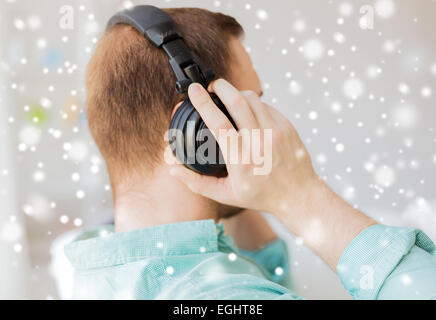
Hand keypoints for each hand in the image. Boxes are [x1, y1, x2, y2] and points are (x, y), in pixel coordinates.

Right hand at [170, 79, 375, 269]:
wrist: (298, 195)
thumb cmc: (261, 195)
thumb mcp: (226, 194)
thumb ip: (197, 183)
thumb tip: (173, 170)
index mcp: (241, 160)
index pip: (219, 123)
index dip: (204, 103)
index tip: (194, 90)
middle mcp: (259, 143)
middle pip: (238, 101)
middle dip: (221, 86)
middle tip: (212, 85)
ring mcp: (275, 133)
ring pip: (253, 99)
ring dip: (237, 93)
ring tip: (228, 96)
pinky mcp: (286, 127)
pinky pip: (266, 106)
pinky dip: (254, 103)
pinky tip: (248, 110)